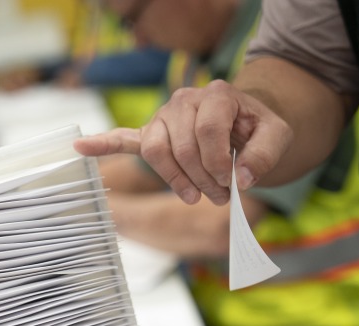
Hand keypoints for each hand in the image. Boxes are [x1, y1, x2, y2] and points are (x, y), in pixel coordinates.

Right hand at [75, 79, 292, 205]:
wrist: (246, 123)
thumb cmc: (259, 130)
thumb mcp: (278, 137)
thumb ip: (265, 155)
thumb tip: (243, 179)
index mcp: (216, 95)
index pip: (206, 132)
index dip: (216, 163)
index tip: (231, 184)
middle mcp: (185, 100)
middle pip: (181, 147)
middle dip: (201, 178)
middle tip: (221, 197)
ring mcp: (164, 117)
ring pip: (157, 152)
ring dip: (175, 179)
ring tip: (194, 196)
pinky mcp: (151, 134)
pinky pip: (123, 138)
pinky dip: (102, 143)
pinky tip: (80, 147)